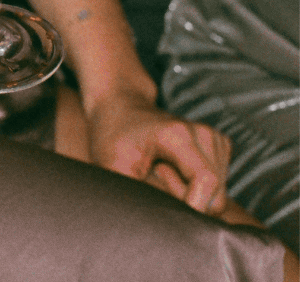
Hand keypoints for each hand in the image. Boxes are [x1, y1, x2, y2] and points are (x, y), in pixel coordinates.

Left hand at [86, 88, 231, 215]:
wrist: (120, 109)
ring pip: (218, 195)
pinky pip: (218, 187)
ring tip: (160, 171)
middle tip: (153, 179)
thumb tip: (164, 223)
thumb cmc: (112, 139)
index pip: (207, 182)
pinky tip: (174, 169)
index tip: (167, 213)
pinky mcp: (220, 146)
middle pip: (215, 195)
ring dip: (190, 193)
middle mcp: (204, 134)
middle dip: (187, 201)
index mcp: (178, 135)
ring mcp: (215, 139)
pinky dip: (197, 186)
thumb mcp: (113, 168)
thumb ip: (141, 195)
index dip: (193, 207)